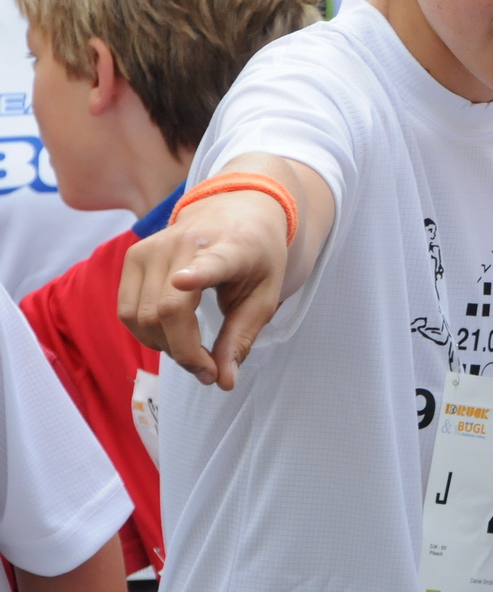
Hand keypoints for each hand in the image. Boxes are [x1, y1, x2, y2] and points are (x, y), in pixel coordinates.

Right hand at [119, 186, 289, 389]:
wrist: (236, 209)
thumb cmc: (256, 256)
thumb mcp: (265, 296)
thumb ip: (242, 338)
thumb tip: (223, 382)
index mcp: (229, 249)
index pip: (210, 263)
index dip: (197, 275)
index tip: (184, 282)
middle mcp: (184, 243)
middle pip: (166, 313)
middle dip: (184, 353)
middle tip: (209, 371)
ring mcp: (151, 247)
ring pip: (140, 317)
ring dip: (163, 346)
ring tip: (193, 350)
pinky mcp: (132, 256)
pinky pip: (127, 311)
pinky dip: (147, 333)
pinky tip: (173, 333)